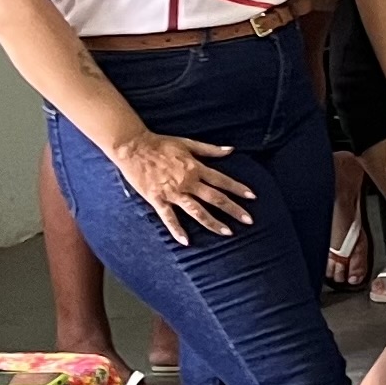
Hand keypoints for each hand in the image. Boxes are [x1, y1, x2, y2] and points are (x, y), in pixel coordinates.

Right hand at [110, 129, 252, 244]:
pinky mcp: (157, 198)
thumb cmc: (161, 144)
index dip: (238, 188)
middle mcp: (187, 182)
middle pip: (214, 198)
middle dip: (233, 209)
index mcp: (195, 168)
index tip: (252, 197)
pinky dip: (177, 229)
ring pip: (196, 210)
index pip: (222, 180)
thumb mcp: (188, 143)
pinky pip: (168, 217)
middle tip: (248, 220)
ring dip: (212, 222)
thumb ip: (210, 149)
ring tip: (227, 233)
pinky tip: (186, 241)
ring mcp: (172, 192)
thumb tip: (231, 149)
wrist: (132, 147)